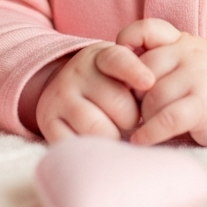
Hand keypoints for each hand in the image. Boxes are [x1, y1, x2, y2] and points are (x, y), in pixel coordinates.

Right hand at [34, 41, 155, 142]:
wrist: (65, 88)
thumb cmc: (109, 82)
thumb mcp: (123, 66)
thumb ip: (144, 68)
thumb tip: (158, 85)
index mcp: (100, 56)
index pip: (118, 60)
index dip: (134, 70)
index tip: (149, 82)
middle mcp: (77, 73)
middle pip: (118, 103)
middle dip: (131, 117)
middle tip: (130, 119)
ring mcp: (59, 97)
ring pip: (97, 127)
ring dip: (114, 136)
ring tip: (115, 132)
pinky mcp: (48, 122)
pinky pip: (75, 144)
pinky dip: (91, 150)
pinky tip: (97, 143)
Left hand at [117, 19, 206, 147]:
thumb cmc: (199, 88)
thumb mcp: (180, 63)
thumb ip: (154, 59)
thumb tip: (114, 71)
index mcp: (180, 39)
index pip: (146, 29)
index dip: (127, 43)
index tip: (118, 65)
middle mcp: (190, 52)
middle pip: (143, 71)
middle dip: (134, 94)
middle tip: (137, 108)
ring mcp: (198, 76)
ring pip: (153, 97)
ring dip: (144, 116)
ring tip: (147, 123)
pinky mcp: (204, 104)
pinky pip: (168, 118)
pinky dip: (150, 132)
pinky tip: (140, 140)